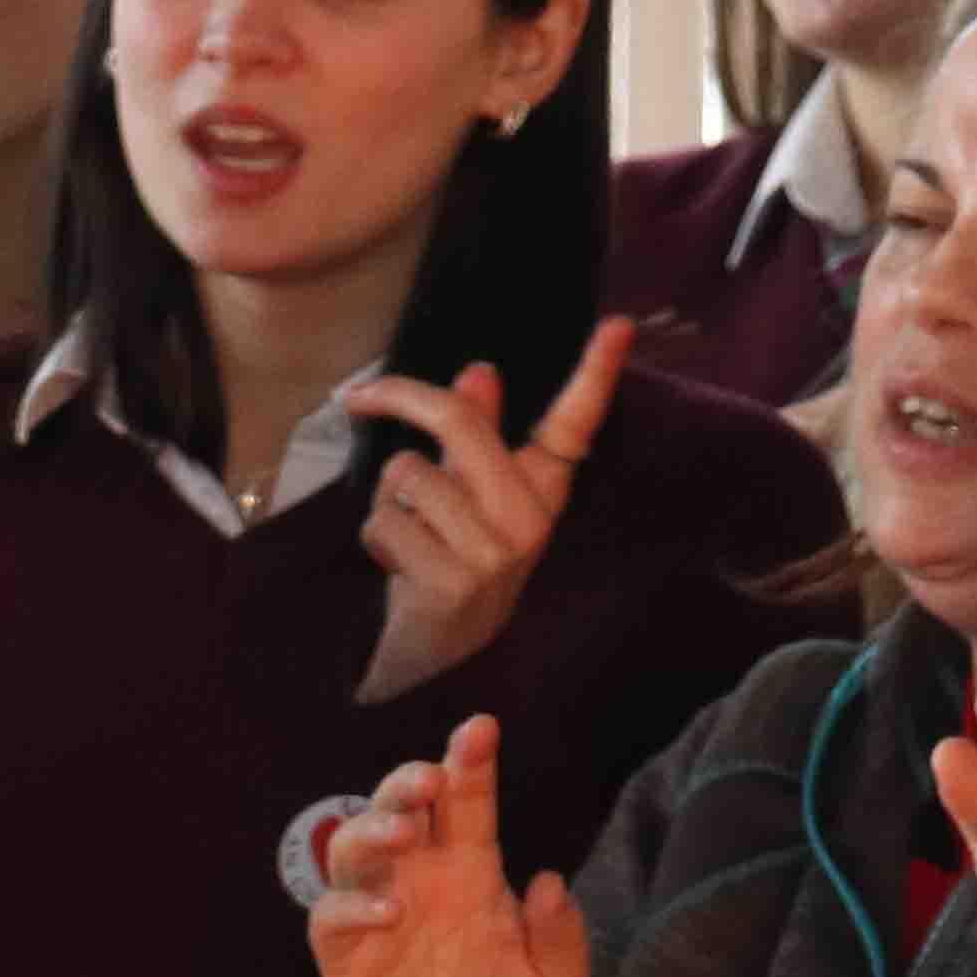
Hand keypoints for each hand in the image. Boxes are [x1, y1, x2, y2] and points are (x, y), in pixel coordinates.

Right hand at [307, 711, 589, 976]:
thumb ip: (560, 938)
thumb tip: (547, 882)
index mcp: (471, 875)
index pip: (469, 806)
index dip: (470, 764)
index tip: (481, 729)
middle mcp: (419, 881)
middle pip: (401, 807)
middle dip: (409, 781)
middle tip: (430, 781)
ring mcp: (376, 913)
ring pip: (355, 846)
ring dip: (374, 828)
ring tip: (404, 834)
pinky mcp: (343, 954)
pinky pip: (331, 915)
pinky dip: (352, 906)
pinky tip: (388, 914)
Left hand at [348, 319, 627, 702]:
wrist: (440, 653)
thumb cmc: (450, 557)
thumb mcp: (467, 496)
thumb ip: (474, 435)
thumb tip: (478, 372)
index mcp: (541, 489)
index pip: (575, 424)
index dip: (596, 372)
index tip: (618, 323)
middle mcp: (529, 518)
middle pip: (462, 422)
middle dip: (399, 399)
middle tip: (359, 397)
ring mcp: (494, 553)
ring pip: (408, 473)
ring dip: (386, 500)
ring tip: (407, 535)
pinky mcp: (452, 582)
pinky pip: (385, 522)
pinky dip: (375, 537)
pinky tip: (398, 566)